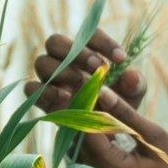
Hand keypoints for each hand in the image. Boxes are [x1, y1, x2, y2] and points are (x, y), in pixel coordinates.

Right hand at [23, 27, 146, 112]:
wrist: (104, 132)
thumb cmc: (117, 104)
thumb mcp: (132, 96)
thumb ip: (135, 84)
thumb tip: (131, 75)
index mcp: (86, 52)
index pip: (88, 35)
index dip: (103, 42)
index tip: (121, 59)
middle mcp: (63, 60)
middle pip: (55, 41)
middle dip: (76, 52)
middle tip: (97, 67)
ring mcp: (49, 79)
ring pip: (42, 62)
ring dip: (62, 70)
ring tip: (83, 83)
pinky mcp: (40, 98)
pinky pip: (31, 89)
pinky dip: (46, 91)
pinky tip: (66, 98)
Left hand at [76, 86, 167, 167]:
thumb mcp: (154, 137)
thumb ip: (125, 114)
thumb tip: (104, 91)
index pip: (85, 128)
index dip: (86, 104)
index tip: (91, 85)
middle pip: (78, 141)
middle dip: (83, 115)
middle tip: (92, 93)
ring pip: (80, 152)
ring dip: (86, 129)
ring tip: (98, 108)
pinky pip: (88, 163)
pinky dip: (93, 146)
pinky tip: (103, 130)